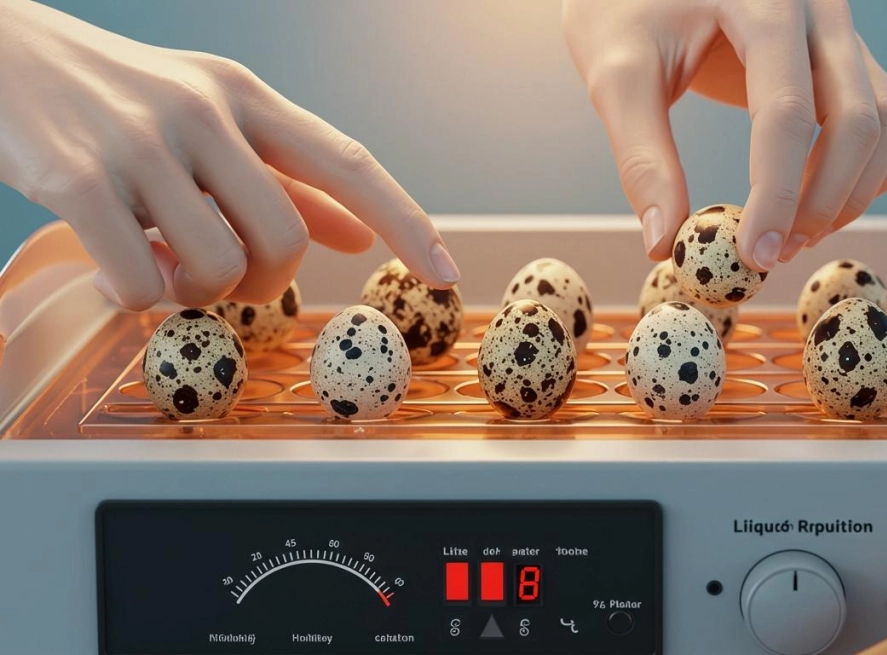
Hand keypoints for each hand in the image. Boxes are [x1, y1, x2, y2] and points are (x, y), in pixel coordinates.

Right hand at [0, 0, 458, 310]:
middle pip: (285, 239)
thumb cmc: (114, 99)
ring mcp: (140, 143)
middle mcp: (203, 112)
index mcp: (244, 96)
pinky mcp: (76, 179)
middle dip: (264, 285)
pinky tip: (114, 272)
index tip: (448, 271)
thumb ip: (282, 179)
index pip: (347, 162)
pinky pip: (144, 284)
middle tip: (225, 280)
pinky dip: (138, 299)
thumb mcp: (208, 121)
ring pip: (218, 269)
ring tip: (158, 264)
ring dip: (196, 294)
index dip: (407, 220)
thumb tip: (355, 234)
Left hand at [563, 0, 886, 270]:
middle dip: (823, 201)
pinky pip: (881, 116)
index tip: (752, 254)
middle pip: (858, 118)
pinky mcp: (843, 52)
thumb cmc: (626, 7)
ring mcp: (839, 28)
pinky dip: (860, 171)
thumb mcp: (618, 74)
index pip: (786, 109)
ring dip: (850, 192)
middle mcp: (817, 8)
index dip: (777, 192)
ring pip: (884, 120)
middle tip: (772, 255)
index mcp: (762, 1)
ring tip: (791, 237)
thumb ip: (642, 157)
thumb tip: (665, 243)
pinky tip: (810, 204)